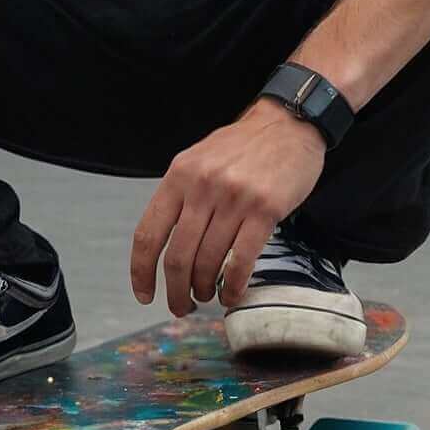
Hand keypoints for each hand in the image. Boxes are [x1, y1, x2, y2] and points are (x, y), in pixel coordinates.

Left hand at [130, 101, 325, 316]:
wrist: (289, 123)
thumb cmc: (243, 145)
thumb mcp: (199, 159)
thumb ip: (181, 194)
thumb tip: (164, 242)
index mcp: (179, 176)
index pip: (148, 233)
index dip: (141, 271)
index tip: (144, 294)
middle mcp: (203, 187)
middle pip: (178, 257)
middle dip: (176, 291)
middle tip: (181, 306)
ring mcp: (235, 199)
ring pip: (209, 262)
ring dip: (205, 289)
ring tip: (207, 296)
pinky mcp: (265, 210)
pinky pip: (242, 260)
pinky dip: (234, 285)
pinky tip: (232, 294)